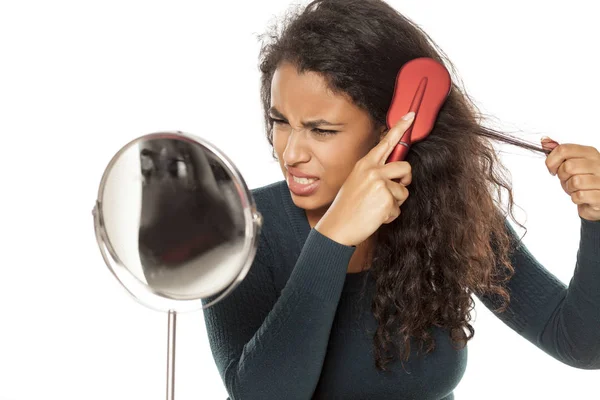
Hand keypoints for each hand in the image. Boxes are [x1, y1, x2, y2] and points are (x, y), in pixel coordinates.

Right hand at [314, 112, 415, 246]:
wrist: (339, 226)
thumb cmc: (348, 207)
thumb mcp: (357, 182)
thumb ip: (375, 173)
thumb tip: (397, 172)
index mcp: (365, 164)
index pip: (386, 142)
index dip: (400, 127)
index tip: (411, 115)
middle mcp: (372, 170)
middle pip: (405, 167)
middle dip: (404, 180)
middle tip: (392, 191)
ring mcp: (380, 183)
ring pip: (404, 191)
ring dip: (394, 203)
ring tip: (375, 207)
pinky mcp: (387, 198)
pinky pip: (399, 207)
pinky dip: (390, 215)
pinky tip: (376, 216)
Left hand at [542, 136, 599, 220]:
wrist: (595, 196)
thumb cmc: (582, 179)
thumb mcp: (569, 163)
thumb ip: (558, 152)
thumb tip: (544, 140)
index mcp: (589, 153)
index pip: (564, 149)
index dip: (552, 161)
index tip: (552, 168)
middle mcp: (598, 163)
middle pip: (568, 166)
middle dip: (562, 176)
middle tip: (567, 179)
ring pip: (575, 182)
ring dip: (570, 188)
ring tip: (575, 187)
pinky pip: (579, 196)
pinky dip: (576, 198)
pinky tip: (581, 196)